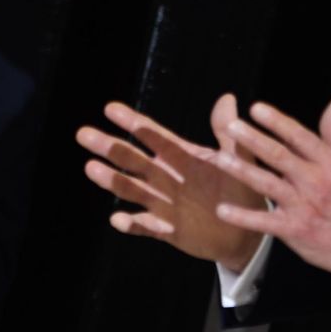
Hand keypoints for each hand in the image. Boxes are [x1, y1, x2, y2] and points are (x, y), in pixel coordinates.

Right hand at [77, 94, 265, 270]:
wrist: (246, 233)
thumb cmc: (242, 190)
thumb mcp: (239, 159)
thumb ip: (229, 133)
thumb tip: (228, 99)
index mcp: (181, 157)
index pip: (152, 136)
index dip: (132, 122)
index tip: (110, 108)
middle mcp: (165, 177)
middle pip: (132, 160)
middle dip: (110, 147)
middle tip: (84, 134)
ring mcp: (163, 203)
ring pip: (131, 190)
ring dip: (112, 180)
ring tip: (91, 168)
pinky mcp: (167, 229)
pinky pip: (146, 226)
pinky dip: (131, 224)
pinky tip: (117, 219)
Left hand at [211, 99, 330, 281]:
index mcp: (328, 163)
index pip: (299, 136)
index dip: (277, 121)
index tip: (256, 108)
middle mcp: (314, 181)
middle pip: (279, 156)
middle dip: (253, 140)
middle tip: (231, 126)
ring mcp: (302, 206)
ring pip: (267, 184)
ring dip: (242, 171)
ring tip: (220, 158)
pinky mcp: (293, 229)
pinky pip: (263, 221)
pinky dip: (242, 216)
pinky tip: (222, 209)